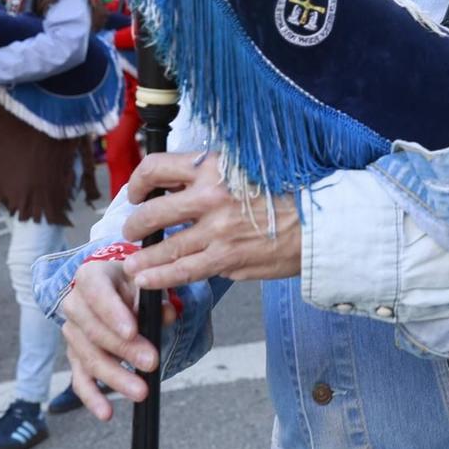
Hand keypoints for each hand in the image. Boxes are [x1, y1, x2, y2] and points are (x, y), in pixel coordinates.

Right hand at [58, 259, 178, 419]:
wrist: (113, 287)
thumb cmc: (132, 281)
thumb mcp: (145, 280)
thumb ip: (155, 296)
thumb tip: (167, 314)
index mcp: (90, 277)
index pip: (96, 293)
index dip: (112, 313)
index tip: (131, 331)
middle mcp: (74, 304)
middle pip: (93, 331)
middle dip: (124, 350)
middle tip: (151, 362)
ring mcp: (72, 332)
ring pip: (89, 358)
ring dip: (115, 377)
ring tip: (141, 392)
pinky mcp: (75, 356)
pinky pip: (80, 379)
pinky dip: (92, 397)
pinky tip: (106, 413)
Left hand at [120, 152, 300, 289]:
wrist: (317, 221)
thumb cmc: (284, 193)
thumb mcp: (244, 168)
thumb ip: (210, 178)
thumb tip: (176, 191)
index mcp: (212, 166)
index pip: (156, 167)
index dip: (137, 182)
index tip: (136, 192)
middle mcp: (210, 196)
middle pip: (152, 211)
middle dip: (134, 225)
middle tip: (132, 231)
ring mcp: (217, 230)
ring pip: (164, 247)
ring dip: (142, 258)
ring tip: (132, 265)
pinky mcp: (226, 258)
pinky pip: (184, 271)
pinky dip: (161, 278)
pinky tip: (148, 281)